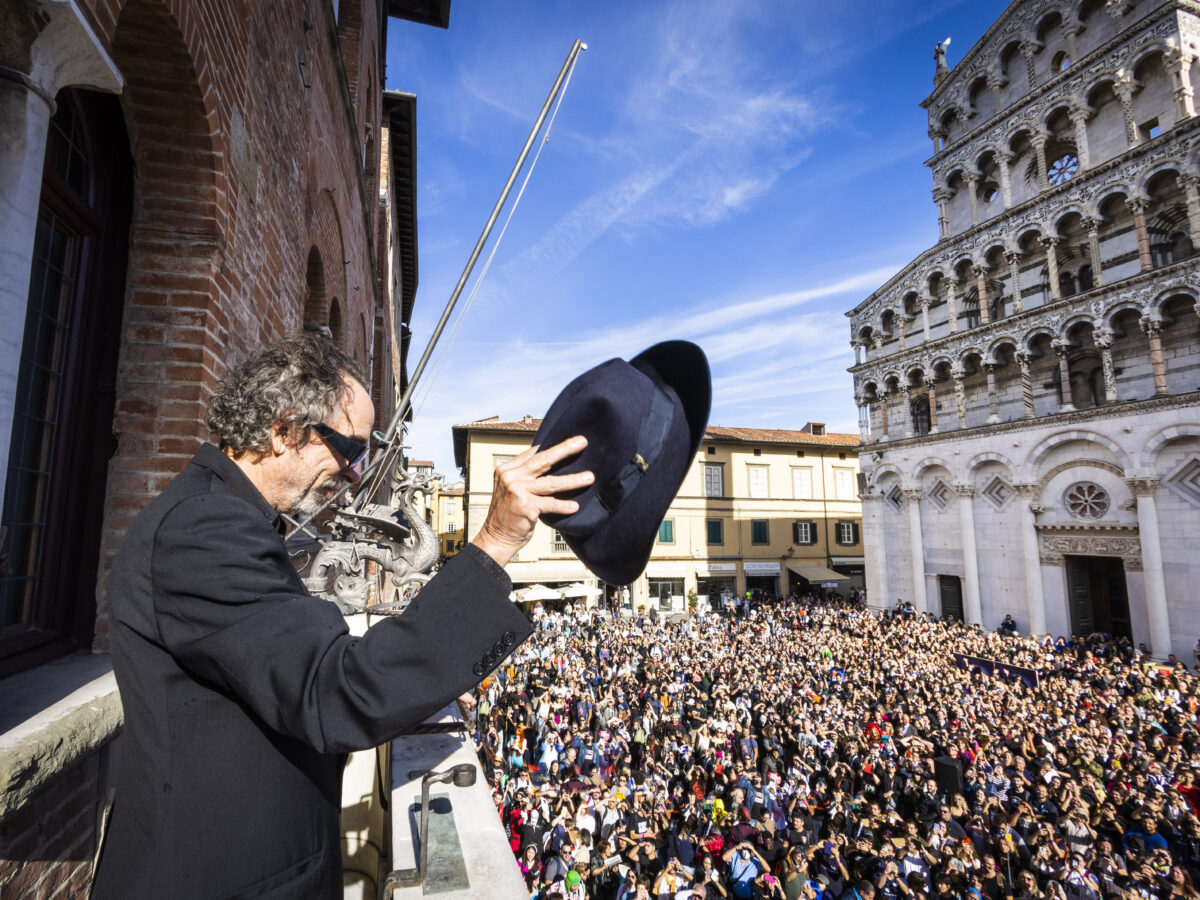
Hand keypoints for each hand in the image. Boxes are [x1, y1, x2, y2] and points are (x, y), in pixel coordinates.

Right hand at [472, 437, 592, 565]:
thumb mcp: (510, 489)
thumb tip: (550, 463)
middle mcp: (511, 477)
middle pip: (543, 460)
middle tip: (582, 442)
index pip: (533, 453)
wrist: (496, 538)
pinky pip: (550, 504)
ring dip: (573, 480)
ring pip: (551, 483)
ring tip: (589, 477)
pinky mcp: (525, 506)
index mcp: (507, 469)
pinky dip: (564, 506)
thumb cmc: (507, 515)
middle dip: (565, 450)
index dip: (552, 445)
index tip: (570, 441)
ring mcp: (517, 491)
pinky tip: (575, 507)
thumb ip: (525, 476)